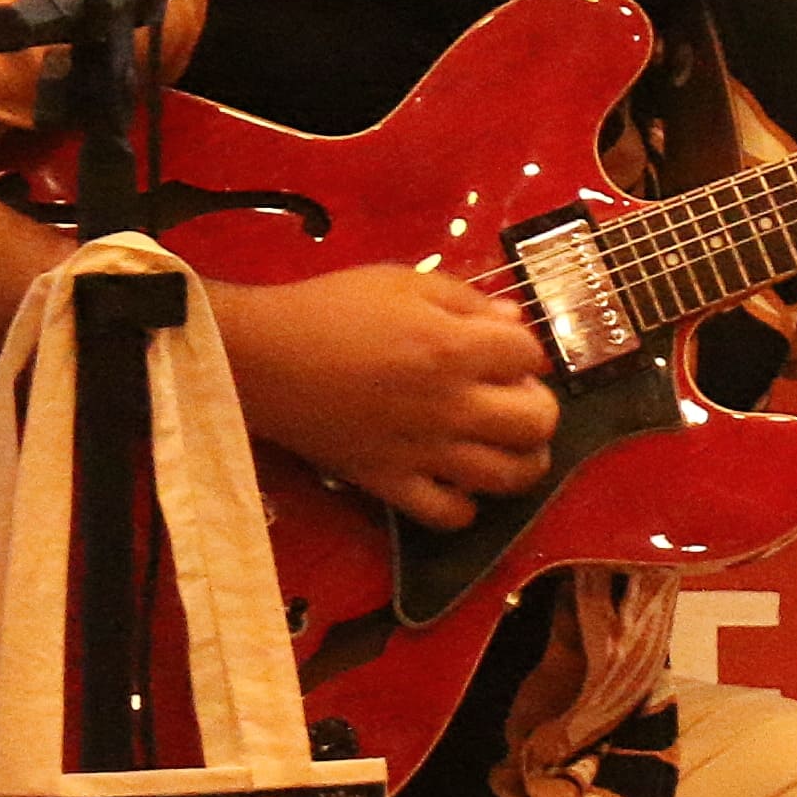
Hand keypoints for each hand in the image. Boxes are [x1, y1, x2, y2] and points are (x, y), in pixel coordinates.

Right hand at [216, 264, 556, 532]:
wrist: (256, 356)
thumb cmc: (328, 309)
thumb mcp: (401, 282)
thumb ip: (466, 300)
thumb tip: (515, 322)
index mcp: (453, 347)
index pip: (529, 354)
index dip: (524, 350)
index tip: (503, 351)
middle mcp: (450, 404)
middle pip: (538, 422)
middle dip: (539, 408)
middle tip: (513, 399)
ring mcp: (424, 450)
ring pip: (510, 476)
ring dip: (523, 461)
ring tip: (505, 446)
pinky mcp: (391, 484)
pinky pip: (450, 515)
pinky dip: (464, 505)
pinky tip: (457, 482)